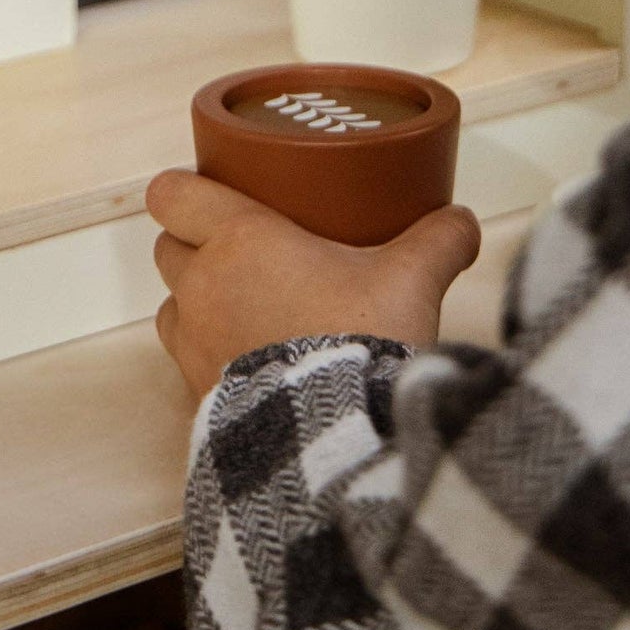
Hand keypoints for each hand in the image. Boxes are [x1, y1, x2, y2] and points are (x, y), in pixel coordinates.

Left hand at [147, 169, 480, 399]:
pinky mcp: (200, 395)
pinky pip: (189, 361)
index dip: (183, 189)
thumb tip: (461, 221)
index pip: (171, 194)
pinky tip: (257, 361)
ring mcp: (194, 345)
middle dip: (196, 243)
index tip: (211, 192)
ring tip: (248, 305)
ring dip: (198, 302)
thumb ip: (438, 241)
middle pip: (168, 246)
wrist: (343, 439)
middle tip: (244, 247)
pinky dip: (212, 355)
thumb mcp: (412, 280)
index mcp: (238, 240)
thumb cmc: (361, 342)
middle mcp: (202, 287)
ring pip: (172, 306)